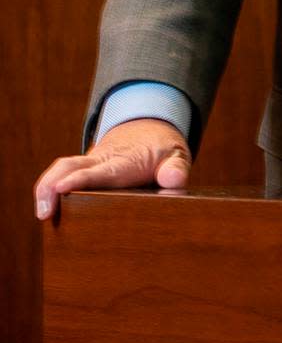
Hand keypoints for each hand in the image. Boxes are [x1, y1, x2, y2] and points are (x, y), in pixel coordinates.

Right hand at [35, 119, 190, 219]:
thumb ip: (177, 168)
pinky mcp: (84, 168)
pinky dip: (49, 187)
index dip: (81, 179)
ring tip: (42, 215)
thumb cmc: (163, 148)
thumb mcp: (177, 155)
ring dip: (46, 187)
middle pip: (70, 165)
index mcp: (124, 160)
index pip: (101, 171)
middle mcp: (102, 159)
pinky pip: (63, 173)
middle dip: (52, 184)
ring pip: (62, 168)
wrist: (150, 128)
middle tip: (44, 214)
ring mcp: (90, 162)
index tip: (62, 188)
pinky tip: (46, 209)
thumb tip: (174, 180)